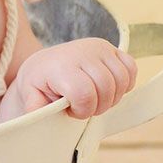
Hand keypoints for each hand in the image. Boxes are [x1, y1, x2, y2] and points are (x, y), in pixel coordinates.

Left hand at [13, 39, 137, 118]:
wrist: (45, 64)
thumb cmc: (40, 82)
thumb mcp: (30, 95)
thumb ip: (34, 107)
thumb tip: (34, 115)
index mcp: (62, 65)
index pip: (85, 94)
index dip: (82, 110)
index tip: (71, 110)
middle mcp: (83, 52)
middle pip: (106, 88)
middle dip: (98, 106)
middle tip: (84, 107)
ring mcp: (100, 48)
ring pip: (122, 80)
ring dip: (113, 97)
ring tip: (95, 99)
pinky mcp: (112, 48)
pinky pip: (131, 68)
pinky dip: (126, 84)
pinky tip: (109, 89)